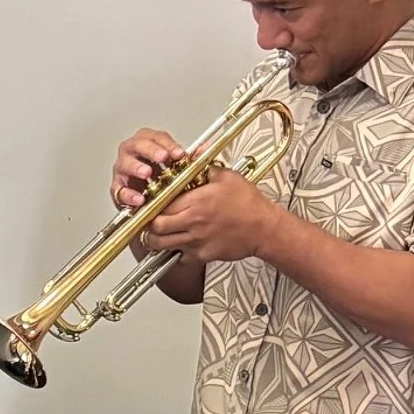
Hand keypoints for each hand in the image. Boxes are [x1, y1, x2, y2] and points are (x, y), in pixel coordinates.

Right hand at [110, 129, 184, 213]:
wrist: (148, 198)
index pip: (155, 137)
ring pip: (124, 164)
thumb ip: (187, 159)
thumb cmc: (160, 177)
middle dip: (151, 150)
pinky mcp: (118, 189)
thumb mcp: (175, 166)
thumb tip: (203, 151)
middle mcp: (131, 153)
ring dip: (136, 167)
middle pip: (137, 145)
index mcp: (146, 143)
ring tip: (147, 173)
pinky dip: (129, 195)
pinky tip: (139, 198)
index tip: (179, 153)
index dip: (167, 143)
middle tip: (162, 157)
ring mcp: (122, 170)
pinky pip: (120, 191)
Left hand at [143, 169, 283, 265]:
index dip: (153, 204)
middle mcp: (193, 222)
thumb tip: (195, 156)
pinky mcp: (203, 255)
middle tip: (151, 219)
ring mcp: (196, 241)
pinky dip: (174, 252)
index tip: (152, 202)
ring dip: (156, 239)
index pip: (161, 204)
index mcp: (196, 202)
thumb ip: (206, 167)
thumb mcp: (228, 177)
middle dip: (149, 223)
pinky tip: (177, 244)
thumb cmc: (249, 204)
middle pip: (156, 226)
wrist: (264, 228)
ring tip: (158, 233)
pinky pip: (179, 258)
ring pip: (162, 245)